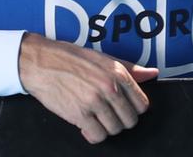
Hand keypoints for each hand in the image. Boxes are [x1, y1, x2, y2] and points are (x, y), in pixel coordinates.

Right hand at [18, 32, 158, 143]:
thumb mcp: (103, 58)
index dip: (133, 109)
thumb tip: (152, 73)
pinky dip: (93, 134)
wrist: (40, 62)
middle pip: (129, 120)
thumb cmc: (70, 58)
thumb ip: (129, 68)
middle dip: (120, 121)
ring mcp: (94, 102)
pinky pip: (97, 135)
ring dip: (106, 128)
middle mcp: (108, 87)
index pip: (141, 103)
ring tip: (96, 118)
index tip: (123, 108)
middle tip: (108, 115)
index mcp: (117, 73)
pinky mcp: (79, 115)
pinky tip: (86, 125)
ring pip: (114, 130)